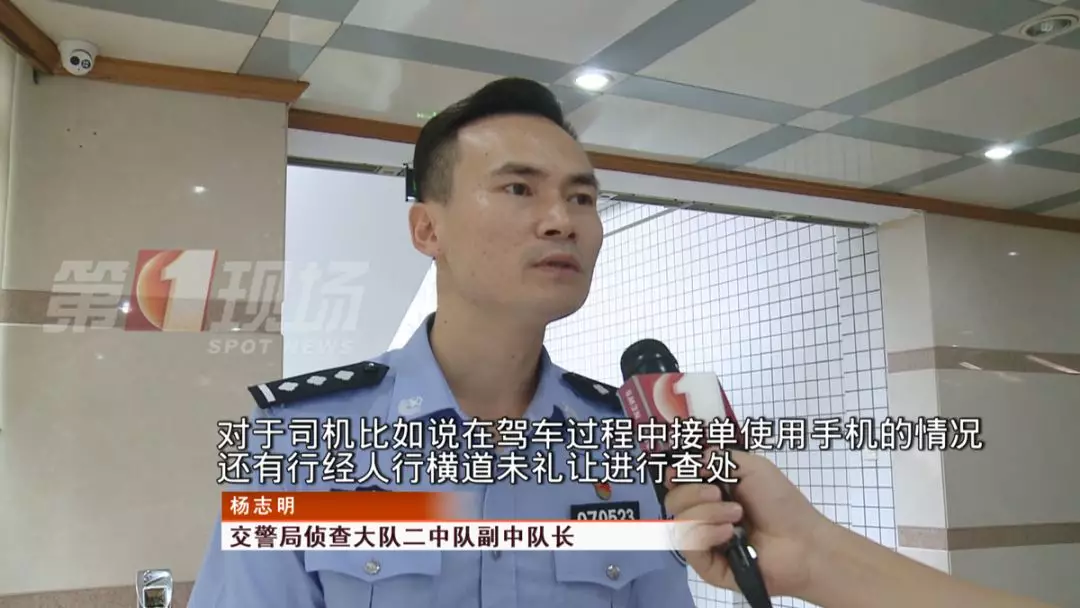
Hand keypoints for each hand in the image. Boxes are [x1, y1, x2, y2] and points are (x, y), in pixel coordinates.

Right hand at [664, 449, 833, 599]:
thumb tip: (693, 460)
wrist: (801, 542)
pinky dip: (707, 534)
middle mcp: (703, 515)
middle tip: (719, 493)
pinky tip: (728, 534)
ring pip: (678, 523)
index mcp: (711, 492)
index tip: (679, 472)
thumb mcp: (753, 468)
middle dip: (693, 492)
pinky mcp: (706, 565)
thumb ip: (720, 458)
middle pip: (672, 501)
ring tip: (736, 515)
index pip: (677, 483)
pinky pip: (689, 546)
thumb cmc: (780, 503)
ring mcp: (703, 542)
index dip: (674, 475)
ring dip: (706, 513)